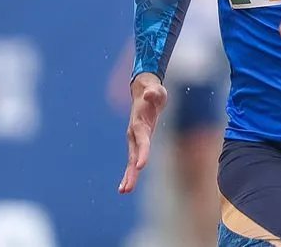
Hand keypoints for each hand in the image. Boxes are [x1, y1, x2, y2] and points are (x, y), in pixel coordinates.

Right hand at [118, 73, 167, 193]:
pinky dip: (131, 173)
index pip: (142, 140)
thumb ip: (153, 93)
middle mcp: (134, 133)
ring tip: (124, 191)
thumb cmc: (153, 93)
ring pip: (131, 160)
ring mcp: (135, 139)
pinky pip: (134, 160)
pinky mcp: (138, 143)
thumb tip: (149, 94)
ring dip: (129, 176)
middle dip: (131, 172)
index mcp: (140, 123)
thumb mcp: (156, 91)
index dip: (142, 152)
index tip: (140, 166)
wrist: (144, 93)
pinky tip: (127, 186)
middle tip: (127, 188)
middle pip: (132, 155)